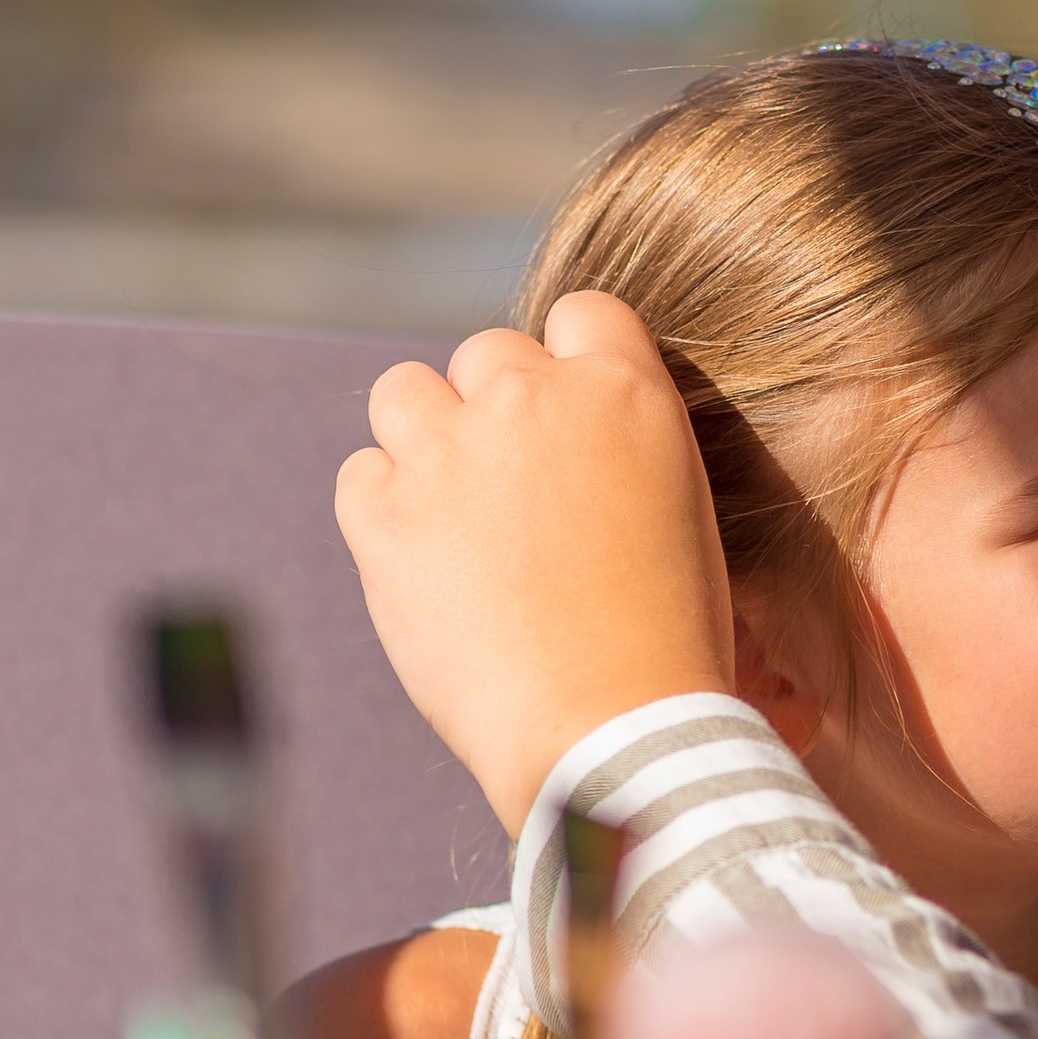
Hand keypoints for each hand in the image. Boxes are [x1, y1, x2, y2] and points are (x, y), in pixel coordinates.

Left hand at [336, 293, 735, 834]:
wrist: (609, 727)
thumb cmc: (666, 641)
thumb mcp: (678, 512)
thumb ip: (617, 447)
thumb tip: (563, 443)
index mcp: (625, 391)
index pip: (582, 311)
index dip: (568, 361)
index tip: (564, 416)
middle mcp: (532, 399)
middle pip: (486, 352)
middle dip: (492, 408)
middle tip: (511, 491)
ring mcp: (449, 452)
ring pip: (401, 391)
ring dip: (422, 438)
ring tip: (452, 515)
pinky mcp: (381, 515)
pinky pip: (360, 475)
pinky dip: (381, 511)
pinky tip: (423, 565)